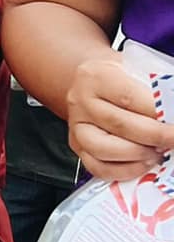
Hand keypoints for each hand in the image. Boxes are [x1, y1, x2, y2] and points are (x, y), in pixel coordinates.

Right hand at [67, 54, 173, 183]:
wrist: (89, 83)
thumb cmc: (118, 77)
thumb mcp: (134, 70)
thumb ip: (151, 87)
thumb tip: (170, 109)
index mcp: (96, 77)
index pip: (129, 97)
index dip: (156, 112)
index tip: (173, 122)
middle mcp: (82, 102)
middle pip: (120, 125)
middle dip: (155, 136)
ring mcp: (77, 127)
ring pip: (105, 149)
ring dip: (139, 155)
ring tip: (159, 152)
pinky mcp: (77, 146)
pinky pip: (98, 167)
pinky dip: (125, 171)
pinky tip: (143, 163)